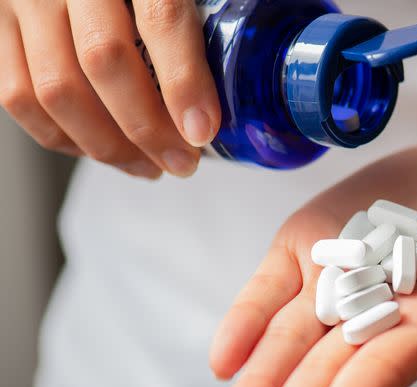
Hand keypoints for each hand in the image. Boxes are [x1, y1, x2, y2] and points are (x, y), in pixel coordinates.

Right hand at [0, 0, 219, 177]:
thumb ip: (192, 25)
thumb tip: (221, 99)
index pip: (161, 15)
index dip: (184, 80)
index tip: (203, 129)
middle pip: (103, 59)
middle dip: (148, 128)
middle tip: (182, 161)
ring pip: (56, 88)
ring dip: (108, 144)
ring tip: (149, 166)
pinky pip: (19, 96)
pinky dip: (65, 138)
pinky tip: (104, 151)